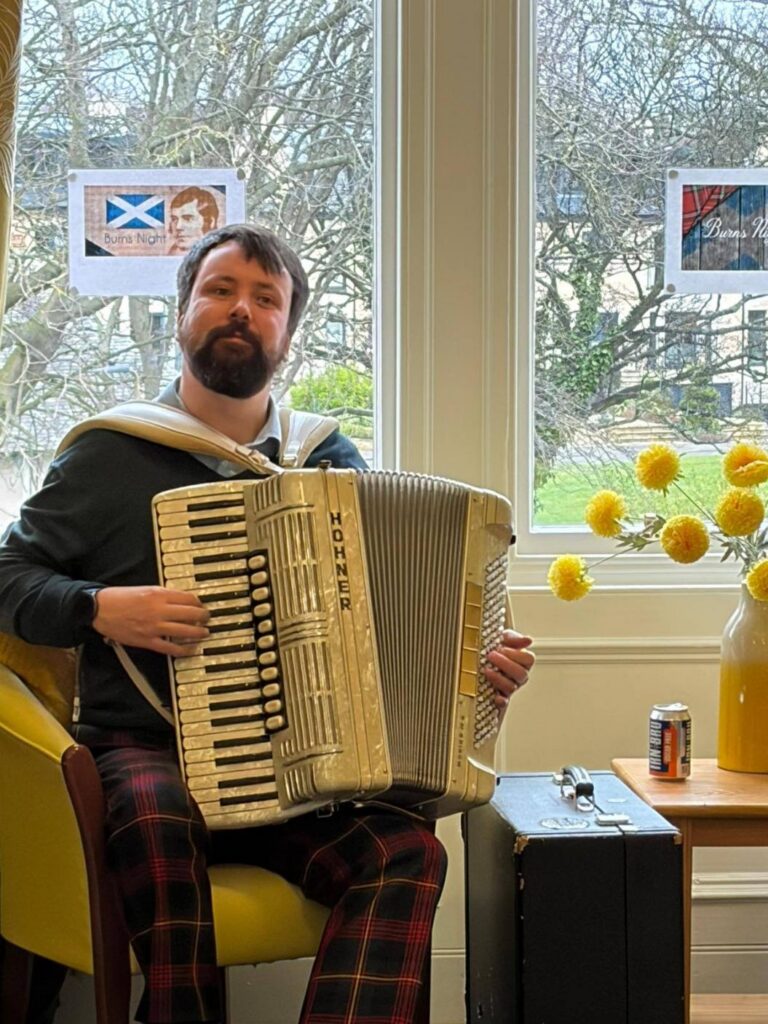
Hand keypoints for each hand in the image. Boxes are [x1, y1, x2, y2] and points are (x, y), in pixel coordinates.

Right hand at [92, 585, 209, 656]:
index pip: (188, 598)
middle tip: (208, 618)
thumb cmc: (120, 597)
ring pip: (184, 631)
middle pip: (191, 614)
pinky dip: (183, 649)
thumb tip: (181, 599)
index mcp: (158, 594)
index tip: (202, 605)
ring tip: (204, 633)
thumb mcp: (145, 589)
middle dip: (203, 617)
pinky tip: (191, 649)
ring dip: (198, 632)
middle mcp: (159, 610)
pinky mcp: (147, 641)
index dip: (199, 602)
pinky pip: (170, 647)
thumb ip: (164, 594)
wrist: (100, 608)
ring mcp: (154, 627)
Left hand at [483, 628, 534, 716]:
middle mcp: (519, 676)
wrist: (480, 656)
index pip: (529, 659)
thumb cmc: (495, 647)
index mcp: (523, 662)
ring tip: (486, 669)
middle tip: (491, 655)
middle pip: (521, 674)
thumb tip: (528, 640)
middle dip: (505, 664)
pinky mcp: (501, 696)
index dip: (516, 654)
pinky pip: (504, 703)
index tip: (502, 648)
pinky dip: (501, 701)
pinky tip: (496, 697)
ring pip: (511, 687)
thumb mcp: (503, 639)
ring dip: (499, 678)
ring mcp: (511, 687)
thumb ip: (514, 639)